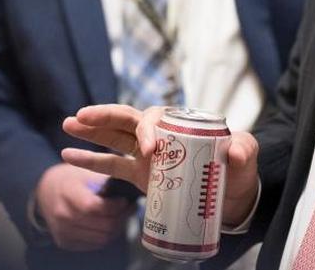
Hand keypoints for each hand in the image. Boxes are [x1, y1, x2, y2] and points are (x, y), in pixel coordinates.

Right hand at [33, 163, 132, 250]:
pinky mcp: (64, 242)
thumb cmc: (70, 178)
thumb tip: (129, 185)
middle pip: (102, 226)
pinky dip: (105, 236)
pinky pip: (94, 245)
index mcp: (67, 193)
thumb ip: (105, 179)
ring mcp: (62, 231)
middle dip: (121, 218)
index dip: (115, 207)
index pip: (95, 207)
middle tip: (129, 209)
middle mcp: (63, 215)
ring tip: (122, 216)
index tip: (124, 200)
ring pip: (102, 238)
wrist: (46, 190)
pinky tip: (109, 224)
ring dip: (116, 229)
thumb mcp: (85, 171)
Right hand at [62, 104, 260, 226]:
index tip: (149, 150)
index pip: (154, 119)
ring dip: (91, 132)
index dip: (147, 131)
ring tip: (67, 125)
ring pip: (113, 137)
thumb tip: (232, 151)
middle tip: (82, 116)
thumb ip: (244, 150)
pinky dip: (89, 160)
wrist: (234, 197)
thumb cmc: (239, 171)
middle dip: (104, 117)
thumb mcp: (247, 156)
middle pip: (126, 120)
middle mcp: (160, 135)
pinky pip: (111, 164)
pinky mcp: (140, 174)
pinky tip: (67, 155)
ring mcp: (147, 155)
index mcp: (180, 125)